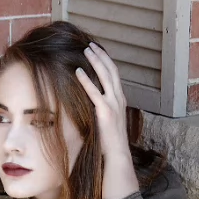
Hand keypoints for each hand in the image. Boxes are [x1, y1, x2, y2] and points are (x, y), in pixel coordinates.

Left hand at [75, 42, 129, 161]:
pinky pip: (94, 92)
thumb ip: (102, 108)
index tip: (98, 51)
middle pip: (112, 70)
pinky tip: (78, 71)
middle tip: (91, 44)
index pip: (114, 75)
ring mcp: (114, 104)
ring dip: (96, 61)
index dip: (106, 61)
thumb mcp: (108, 120)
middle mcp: (119, 98)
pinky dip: (86, 80)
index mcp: (120, 99)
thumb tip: (89, 102)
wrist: (117, 153)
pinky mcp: (105, 112)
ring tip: (86, 50)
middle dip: (101, 55)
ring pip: (106, 76)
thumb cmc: (110, 140)